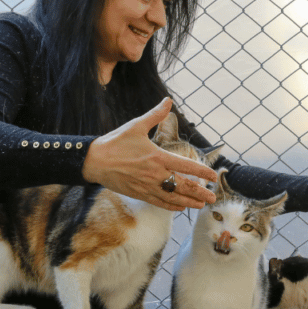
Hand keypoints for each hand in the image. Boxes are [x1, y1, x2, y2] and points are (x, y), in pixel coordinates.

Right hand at [82, 98, 216, 210]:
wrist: (94, 161)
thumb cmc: (115, 143)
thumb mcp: (136, 126)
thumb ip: (155, 115)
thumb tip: (168, 100)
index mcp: (157, 157)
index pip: (186, 166)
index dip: (202, 172)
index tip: (213, 176)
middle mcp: (155, 174)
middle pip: (183, 186)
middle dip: (200, 192)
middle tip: (213, 196)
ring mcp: (147, 186)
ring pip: (173, 197)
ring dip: (189, 201)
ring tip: (201, 204)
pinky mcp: (139, 194)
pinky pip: (159, 202)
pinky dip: (172, 206)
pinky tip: (180, 208)